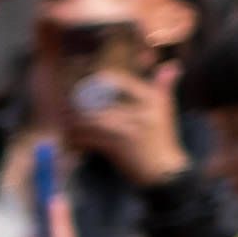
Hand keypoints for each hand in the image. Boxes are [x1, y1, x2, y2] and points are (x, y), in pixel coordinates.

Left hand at [67, 66, 185, 184]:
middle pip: (100, 101)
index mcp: (151, 99)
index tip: (83, 86)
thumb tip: (172, 66)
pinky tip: (71, 140)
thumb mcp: (165, 110)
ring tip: (65, 124)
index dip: (98, 81)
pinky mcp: (117, 146)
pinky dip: (77, 139)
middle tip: (66, 108)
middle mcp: (141, 111)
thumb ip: (164, 86)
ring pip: (91, 119)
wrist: (164, 171)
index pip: (119, 81)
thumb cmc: (162, 139)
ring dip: (74, 123)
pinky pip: (89, 138)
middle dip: (79, 104)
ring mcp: (128, 129)